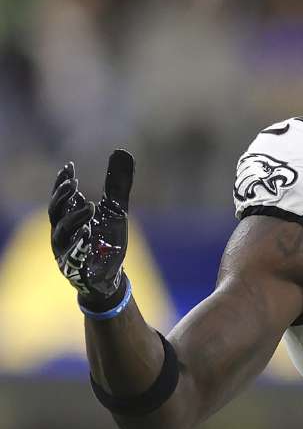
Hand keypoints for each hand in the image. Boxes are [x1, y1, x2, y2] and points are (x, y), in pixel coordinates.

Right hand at [49, 150, 134, 308]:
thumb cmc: (108, 241)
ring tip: (91, 206)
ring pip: (61, 232)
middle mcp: (63, 232)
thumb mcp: (117, 210)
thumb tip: (122, 153)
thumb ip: (118, 185)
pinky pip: (72, 254)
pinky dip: (79, 242)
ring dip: (74, 217)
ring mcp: (66, 250)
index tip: (69, 167)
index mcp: (69, 218)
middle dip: (62, 197)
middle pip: (54, 211)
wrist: (110, 275)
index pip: (60, 198)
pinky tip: (88, 232)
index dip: (61, 183)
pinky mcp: (75, 266)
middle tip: (75, 184)